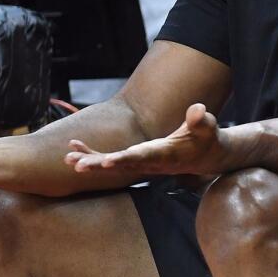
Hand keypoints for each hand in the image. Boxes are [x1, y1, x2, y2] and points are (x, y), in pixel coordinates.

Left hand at [65, 104, 225, 175]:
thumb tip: (197, 110)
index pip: (142, 158)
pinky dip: (92, 154)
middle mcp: (149, 163)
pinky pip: (109, 159)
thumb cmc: (206, 139)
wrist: (204, 157)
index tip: (107, 162)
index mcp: (165, 155)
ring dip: (89, 161)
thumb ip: (201, 121)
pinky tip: (73, 148)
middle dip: (98, 166)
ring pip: (110, 165)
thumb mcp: (208, 128)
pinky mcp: (135, 160)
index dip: (125, 160)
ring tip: (68, 158)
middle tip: (78, 166)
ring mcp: (140, 163)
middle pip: (120, 166)